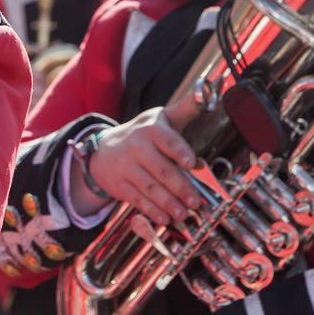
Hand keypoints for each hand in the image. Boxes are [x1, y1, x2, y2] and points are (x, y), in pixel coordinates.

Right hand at [85, 98, 201, 225]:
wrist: (104, 148)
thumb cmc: (143, 133)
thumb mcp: (163, 117)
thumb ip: (187, 109)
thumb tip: (210, 96)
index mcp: (151, 128)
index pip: (167, 140)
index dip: (179, 152)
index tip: (192, 163)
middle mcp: (137, 146)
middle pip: (161, 169)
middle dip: (180, 187)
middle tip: (195, 201)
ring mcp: (126, 167)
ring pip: (150, 187)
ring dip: (168, 203)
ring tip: (183, 213)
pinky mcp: (119, 185)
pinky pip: (137, 199)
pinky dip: (152, 211)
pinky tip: (164, 218)